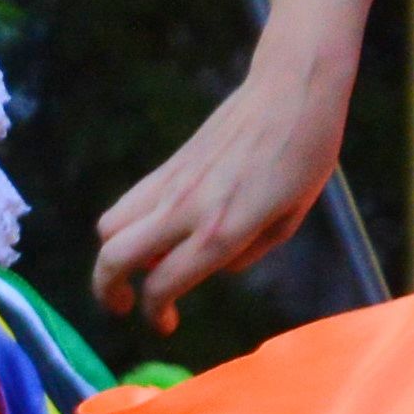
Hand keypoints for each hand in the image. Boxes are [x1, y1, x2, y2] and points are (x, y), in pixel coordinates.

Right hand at [96, 45, 355, 330]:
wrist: (290, 89)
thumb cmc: (305, 153)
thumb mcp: (291, 217)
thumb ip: (249, 252)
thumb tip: (215, 265)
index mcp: (223, 229)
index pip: (164, 284)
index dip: (156, 314)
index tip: (165, 324)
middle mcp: (187, 209)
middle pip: (114, 257)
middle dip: (108, 290)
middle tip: (124, 304)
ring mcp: (173, 184)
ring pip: (110, 228)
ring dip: (113, 255)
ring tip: (139, 265)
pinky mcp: (169, 166)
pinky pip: (129, 203)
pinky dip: (128, 226)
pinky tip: (157, 231)